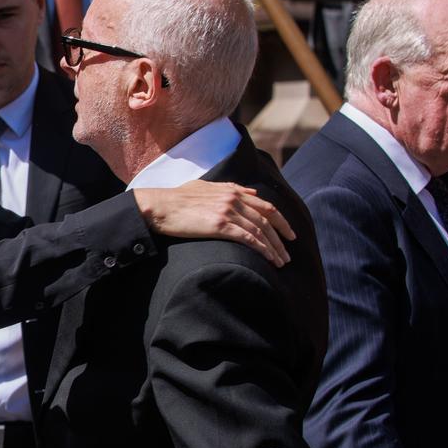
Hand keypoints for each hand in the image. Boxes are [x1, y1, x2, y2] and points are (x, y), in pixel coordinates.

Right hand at [132, 180, 294, 265]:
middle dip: (282, 238)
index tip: (288, 234)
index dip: (281, 220)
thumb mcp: (205, 186)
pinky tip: (269, 259)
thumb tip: (251, 193)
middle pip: (267, 220)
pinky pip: (248, 238)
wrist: (159, 206)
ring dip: (274, 248)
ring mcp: (227, 212)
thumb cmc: (176, 197)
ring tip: (281, 261)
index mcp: (232, 190)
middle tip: (289, 252)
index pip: (265, 206)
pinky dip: (262, 249)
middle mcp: (234, 199)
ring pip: (260, 231)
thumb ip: (229, 187)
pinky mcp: (219, 225)